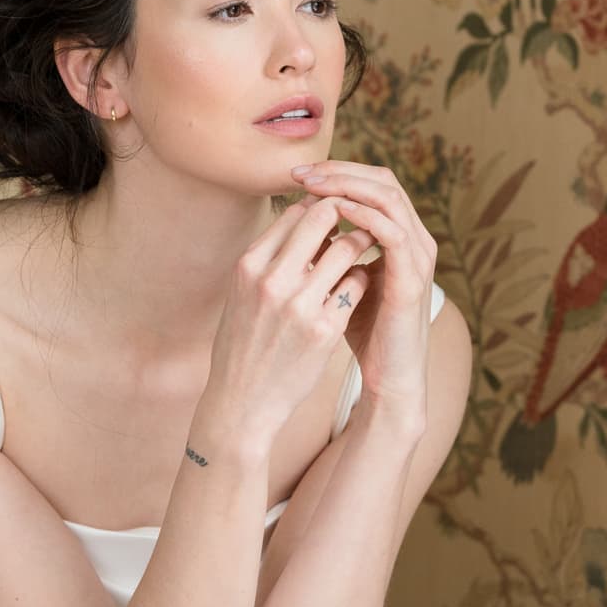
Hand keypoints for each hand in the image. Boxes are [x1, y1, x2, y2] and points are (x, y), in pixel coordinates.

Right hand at [203, 194, 377, 435]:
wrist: (242, 401)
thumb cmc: (242, 344)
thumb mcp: (241, 293)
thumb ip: (267, 258)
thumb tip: (299, 217)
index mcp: (248, 266)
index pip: (294, 212)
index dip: (319, 204)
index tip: (333, 211)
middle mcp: (272, 280)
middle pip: (322, 217)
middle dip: (345, 212)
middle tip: (358, 218)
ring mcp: (300, 305)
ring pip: (347, 248)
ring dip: (360, 242)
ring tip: (365, 245)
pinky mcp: (325, 330)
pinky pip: (357, 284)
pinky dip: (362, 277)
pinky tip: (358, 283)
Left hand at [289, 160, 437, 420]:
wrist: (389, 376)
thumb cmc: (364, 332)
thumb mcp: (341, 280)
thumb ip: (328, 252)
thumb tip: (296, 222)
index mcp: (399, 235)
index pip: (372, 182)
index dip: (336, 172)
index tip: (297, 176)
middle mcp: (415, 238)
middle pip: (383, 179)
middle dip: (339, 171)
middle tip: (301, 173)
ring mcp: (418, 256)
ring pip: (389, 197)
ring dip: (348, 186)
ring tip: (312, 186)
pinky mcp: (413, 277)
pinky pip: (392, 231)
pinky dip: (363, 215)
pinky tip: (334, 212)